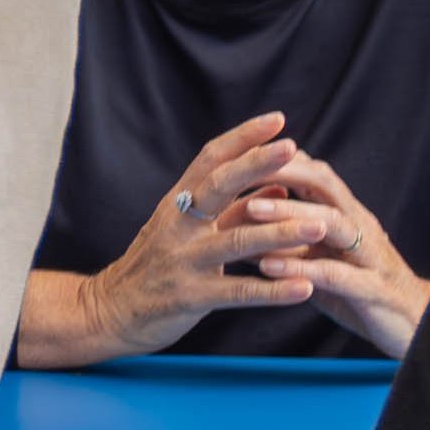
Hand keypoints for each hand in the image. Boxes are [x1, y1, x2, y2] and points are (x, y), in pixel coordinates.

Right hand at [77, 114, 326, 356]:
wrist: (110, 310)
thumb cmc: (156, 266)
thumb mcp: (188, 231)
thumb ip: (234, 209)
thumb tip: (280, 183)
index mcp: (178, 203)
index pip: (210, 160)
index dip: (242, 138)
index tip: (277, 120)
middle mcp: (177, 225)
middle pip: (217, 187)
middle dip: (255, 164)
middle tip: (291, 148)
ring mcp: (182, 260)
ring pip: (235, 241)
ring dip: (280, 233)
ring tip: (320, 225)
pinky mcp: (188, 297)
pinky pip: (236, 292)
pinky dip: (272, 291)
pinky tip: (304, 288)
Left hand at [244, 148, 429, 355]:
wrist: (420, 326)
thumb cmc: (358, 289)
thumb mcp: (316, 260)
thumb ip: (281, 240)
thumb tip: (230, 223)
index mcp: (345, 214)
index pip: (311, 171)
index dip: (275, 157)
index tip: (232, 147)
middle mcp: (359, 226)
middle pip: (324, 183)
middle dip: (282, 169)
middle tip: (238, 164)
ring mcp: (370, 256)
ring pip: (333, 222)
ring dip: (291, 212)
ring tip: (250, 209)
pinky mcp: (374, 291)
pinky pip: (338, 275)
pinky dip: (303, 268)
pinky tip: (269, 267)